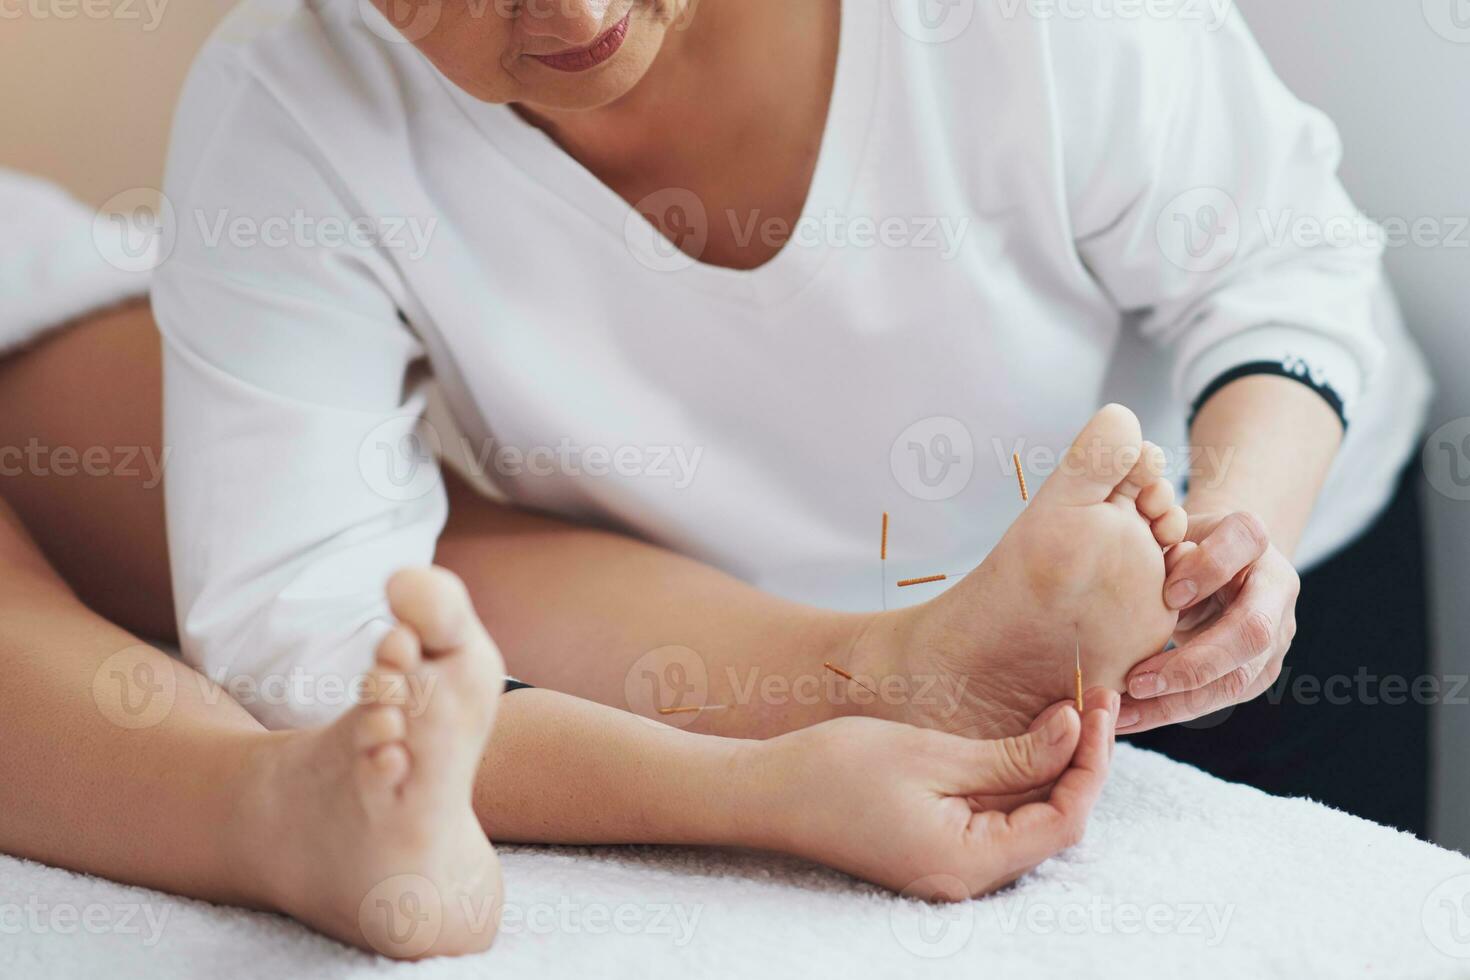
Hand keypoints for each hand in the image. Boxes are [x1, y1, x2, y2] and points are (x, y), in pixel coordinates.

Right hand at [751, 689, 1119, 897]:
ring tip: (1070, 710)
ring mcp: (951, 865)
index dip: (1090, 764)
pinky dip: (1017, 778)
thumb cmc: (836, 771)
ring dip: (1052, 767)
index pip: (1064, 820)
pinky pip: (995, 817)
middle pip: (1052, 822)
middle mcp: (968, 877)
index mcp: (969, 863)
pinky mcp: (937, 847)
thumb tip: (1075, 734)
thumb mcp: (932, 755)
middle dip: (1079, 761)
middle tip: (1094, 699)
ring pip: (1026, 818)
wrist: (764, 793)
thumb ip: (1011, 756)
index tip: (1097, 708)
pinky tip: (1028, 738)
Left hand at [1118, 510, 1298, 732]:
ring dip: (1177, 702)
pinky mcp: (1259, 670)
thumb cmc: (1181, 544)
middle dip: (1192, 663)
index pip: (1244, 542)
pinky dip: (1171, 710)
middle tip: (1135, 681)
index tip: (1168, 593)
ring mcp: (1275, 634)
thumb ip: (1163, 553)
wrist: (1218, 562)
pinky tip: (1131, 717)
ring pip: (1237, 678)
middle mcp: (1276, 587)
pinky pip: (1219, 697)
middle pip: (1251, 631)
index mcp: (1253, 539)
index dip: (1209, 568)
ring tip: (1124, 714)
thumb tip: (1161, 599)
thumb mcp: (1169, 534)